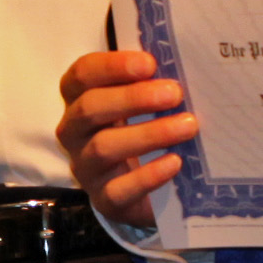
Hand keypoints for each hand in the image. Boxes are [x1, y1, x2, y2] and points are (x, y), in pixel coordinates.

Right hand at [61, 47, 195, 230]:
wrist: (140, 192)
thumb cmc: (140, 134)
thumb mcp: (139, 107)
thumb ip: (150, 85)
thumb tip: (184, 64)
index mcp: (79, 100)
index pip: (81, 76)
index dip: (111, 66)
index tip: (149, 63)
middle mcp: (74, 133)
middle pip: (89, 108)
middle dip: (132, 98)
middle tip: (174, 93)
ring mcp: (86, 168)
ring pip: (103, 147)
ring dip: (148, 134)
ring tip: (187, 126)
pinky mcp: (104, 199)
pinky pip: (119, 189)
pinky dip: (148, 175)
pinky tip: (175, 162)